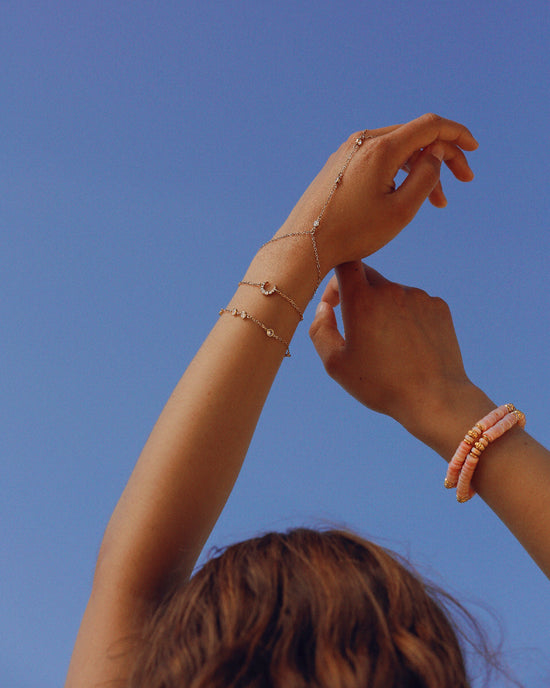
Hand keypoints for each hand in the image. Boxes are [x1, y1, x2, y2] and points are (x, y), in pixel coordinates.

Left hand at [277, 114, 477, 274]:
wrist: (304, 244)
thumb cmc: (352, 232)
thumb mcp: (401, 210)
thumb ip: (427, 176)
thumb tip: (436, 152)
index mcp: (381, 148)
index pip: (430, 125)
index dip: (457, 135)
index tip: (474, 149)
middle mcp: (363, 141)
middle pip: (415, 136)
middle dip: (443, 156)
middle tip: (462, 182)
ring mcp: (348, 152)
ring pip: (397, 149)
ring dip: (421, 168)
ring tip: (438, 201)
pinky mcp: (339, 165)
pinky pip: (378, 158)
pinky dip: (399, 171)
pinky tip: (407, 193)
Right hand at [309, 261, 476, 441]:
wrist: (434, 398)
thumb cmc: (381, 384)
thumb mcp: (335, 364)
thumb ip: (320, 329)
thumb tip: (325, 308)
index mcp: (362, 300)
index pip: (344, 263)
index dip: (334, 279)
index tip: (335, 303)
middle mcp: (391, 290)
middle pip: (368, 277)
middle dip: (358, 296)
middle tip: (358, 329)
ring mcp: (418, 297)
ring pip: (392, 293)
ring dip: (384, 309)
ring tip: (388, 345)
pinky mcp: (439, 307)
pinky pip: (415, 303)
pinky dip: (407, 317)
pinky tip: (409, 345)